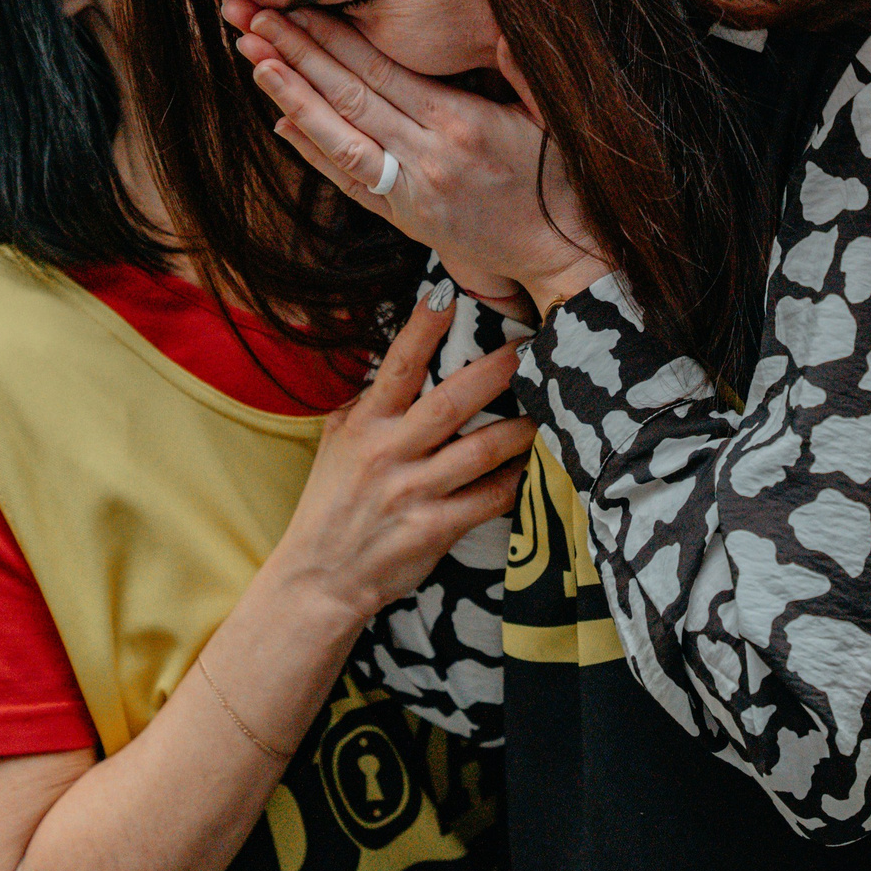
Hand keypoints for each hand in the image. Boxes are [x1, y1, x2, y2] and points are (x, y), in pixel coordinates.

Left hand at [220, 0, 612, 315]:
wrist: (564, 255)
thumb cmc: (562, 179)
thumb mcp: (553, 116)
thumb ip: (520, 69)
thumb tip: (501, 28)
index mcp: (461, 123)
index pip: (381, 71)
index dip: (333, 38)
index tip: (295, 6)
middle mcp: (427, 157)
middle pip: (347, 98)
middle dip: (295, 54)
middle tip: (250, 19)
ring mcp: (410, 192)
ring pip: (337, 139)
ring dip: (291, 98)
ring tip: (252, 61)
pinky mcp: (405, 219)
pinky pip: (348, 182)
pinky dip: (312, 151)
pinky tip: (280, 121)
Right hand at [272, 292, 538, 621]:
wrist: (320, 577)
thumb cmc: (331, 502)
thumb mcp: (337, 442)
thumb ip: (368, 402)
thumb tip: (400, 359)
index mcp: (366, 425)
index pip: (397, 368)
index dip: (421, 329)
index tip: (445, 292)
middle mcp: (389, 454)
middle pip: (450, 403)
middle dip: (494, 372)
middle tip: (530, 347)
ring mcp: (413, 492)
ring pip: (481, 451)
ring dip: (521, 428)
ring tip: (550, 408)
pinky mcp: (434, 528)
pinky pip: (488, 498)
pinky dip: (516, 480)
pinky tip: (538, 465)